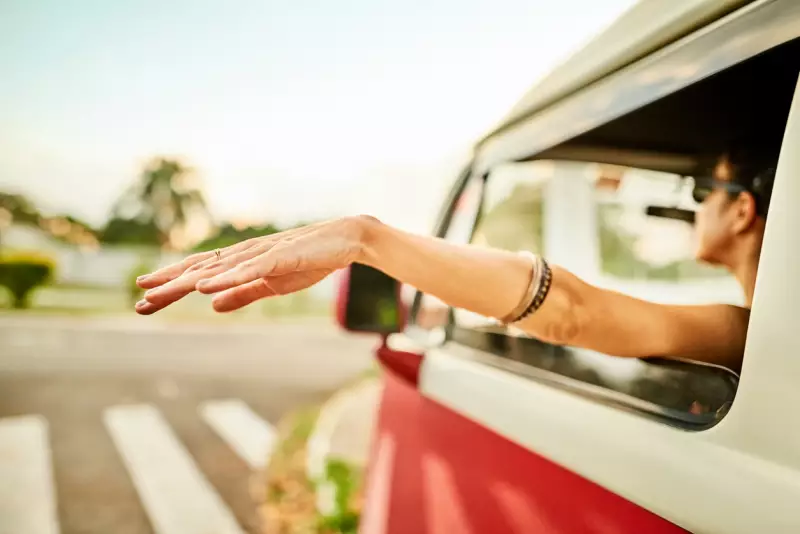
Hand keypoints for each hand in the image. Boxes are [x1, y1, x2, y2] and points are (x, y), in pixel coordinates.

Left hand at [134, 216, 372, 314]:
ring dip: (186, 280)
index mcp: (241, 262)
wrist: (345, 240)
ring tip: (158, 290)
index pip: (199, 274)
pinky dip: (225, 278)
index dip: (171, 286)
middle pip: (199, 270)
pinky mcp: (279, 256)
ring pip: (216, 269)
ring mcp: (260, 253)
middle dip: (167, 284)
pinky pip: (248, 269)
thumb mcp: (271, 284)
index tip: (144, 301)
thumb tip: (211, 305)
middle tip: (139, 301)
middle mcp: (244, 254)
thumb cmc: (309, 260)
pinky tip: (205, 287)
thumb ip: (242, 293)